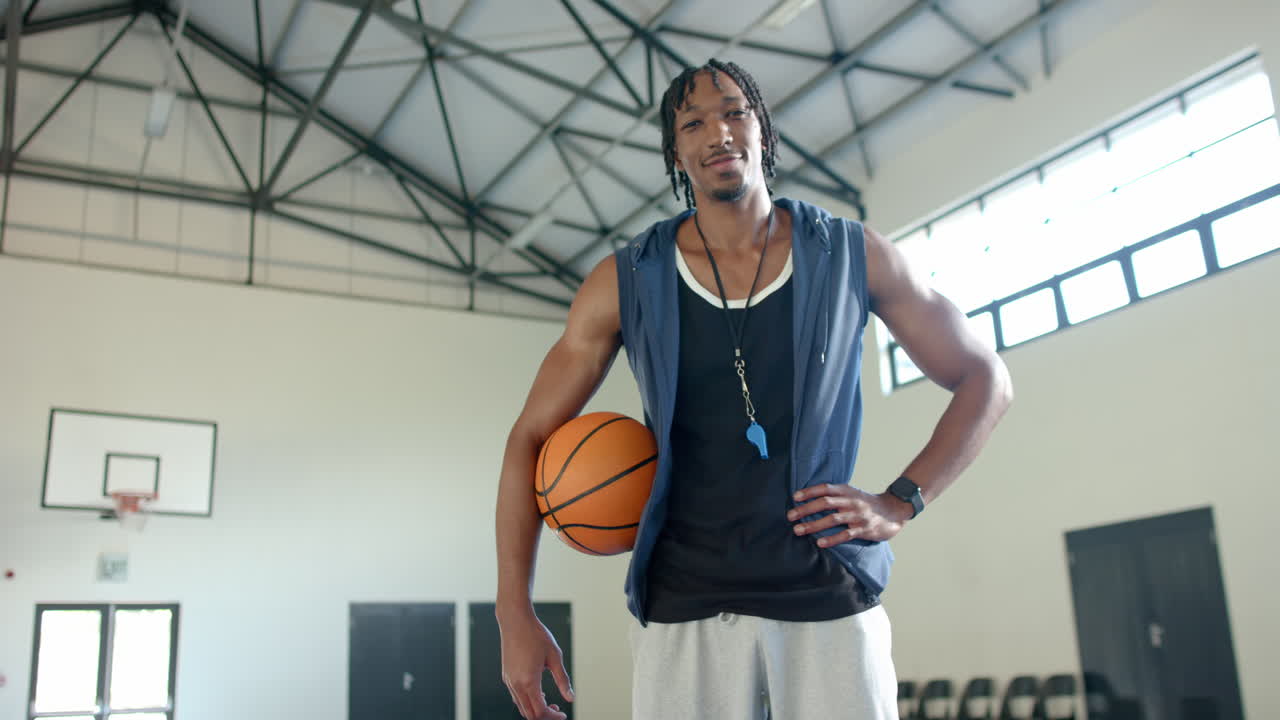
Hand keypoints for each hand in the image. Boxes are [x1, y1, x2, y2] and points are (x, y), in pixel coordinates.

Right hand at [498, 607, 573, 719]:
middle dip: (544, 716)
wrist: (515, 619)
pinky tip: (539, 692)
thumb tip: (571, 698)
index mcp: (528, 681)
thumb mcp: (555, 656)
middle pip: (529, 714)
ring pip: (521, 707)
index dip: (553, 717)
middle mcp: (515, 684)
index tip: (563, 714)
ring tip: (550, 702)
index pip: (540, 711)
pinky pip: (516, 696)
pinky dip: (528, 700)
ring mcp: (508, 680)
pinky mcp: (506, 675)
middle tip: (558, 710)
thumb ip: (563, 680)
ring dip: (535, 709)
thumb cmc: (536, 635)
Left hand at [787, 483, 911, 546]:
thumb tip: (811, 499)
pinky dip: (832, 539)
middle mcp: (851, 501)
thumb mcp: (852, 493)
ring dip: (813, 525)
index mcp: (846, 491)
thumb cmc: (867, 503)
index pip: (825, 489)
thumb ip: (835, 495)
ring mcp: (858, 515)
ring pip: (833, 519)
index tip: (795, 497)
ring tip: (798, 530)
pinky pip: (846, 534)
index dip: (809, 492)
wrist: (894, 510)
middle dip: (806, 509)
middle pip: (825, 503)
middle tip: (790, 516)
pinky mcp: (864, 529)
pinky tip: (820, 543)